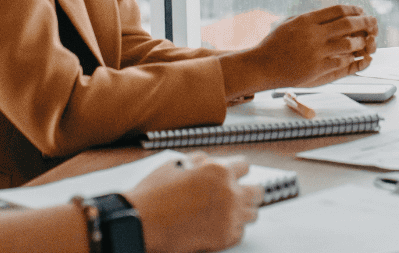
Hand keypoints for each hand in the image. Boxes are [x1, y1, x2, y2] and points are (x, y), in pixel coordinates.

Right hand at [128, 153, 260, 252]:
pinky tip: (217, 225)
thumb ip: (199, 161)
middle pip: (257, 192)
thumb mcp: (176, 164)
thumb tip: (207, 161)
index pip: (245, 166)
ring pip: (253, 214)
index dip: (237, 171)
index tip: (234, 176)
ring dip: (242, 212)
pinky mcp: (224, 237)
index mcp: (218, 170)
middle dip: (247, 192)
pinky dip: (232, 230)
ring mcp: (229, 216)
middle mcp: (228, 192)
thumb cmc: (154, 194)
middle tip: (236, 195)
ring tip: (226, 212)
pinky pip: (240, 232)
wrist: (141, 223)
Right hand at [220, 4, 376, 96]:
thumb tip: (337, 14)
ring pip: (349, 44)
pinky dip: (355, 60)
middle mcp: (313, 35)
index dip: (354, 10)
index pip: (338, 10)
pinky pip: (342, 63)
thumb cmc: (275, 44)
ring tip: (367, 41)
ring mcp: (316, 53)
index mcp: (306, 20)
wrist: (261, 66)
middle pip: (347, 25)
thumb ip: (312, 18)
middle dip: (365, 23)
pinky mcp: (317, 70)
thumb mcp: (291, 22)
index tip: (361, 12)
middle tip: (373, 23)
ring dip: (362, 42)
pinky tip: (361, 58)